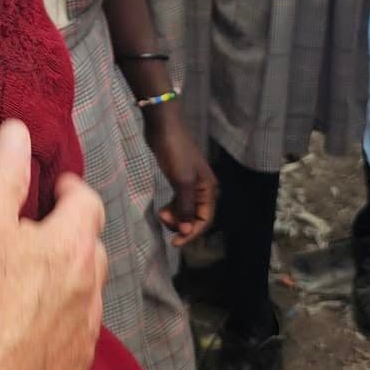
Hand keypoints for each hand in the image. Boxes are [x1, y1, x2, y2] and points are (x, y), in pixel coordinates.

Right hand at [0, 120, 106, 369]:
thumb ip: (2, 173)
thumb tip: (18, 131)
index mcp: (71, 249)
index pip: (87, 205)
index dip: (72, 192)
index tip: (56, 188)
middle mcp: (88, 295)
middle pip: (93, 255)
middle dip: (76, 240)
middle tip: (46, 235)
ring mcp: (82, 343)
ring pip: (88, 306)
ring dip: (71, 291)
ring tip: (37, 289)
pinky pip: (73, 351)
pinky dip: (59, 338)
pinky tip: (31, 341)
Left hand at [144, 104, 216, 246]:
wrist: (163, 127)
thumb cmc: (174, 153)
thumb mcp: (182, 182)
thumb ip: (186, 207)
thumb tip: (187, 230)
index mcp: (208, 189)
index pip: (205, 220)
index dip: (191, 233)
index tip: (175, 242)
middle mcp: (203, 189)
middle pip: (196, 217)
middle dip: (181, 224)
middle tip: (164, 221)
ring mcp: (190, 184)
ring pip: (186, 210)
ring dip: (175, 217)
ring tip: (161, 214)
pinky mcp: (178, 179)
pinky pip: (178, 201)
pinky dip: (172, 208)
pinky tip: (162, 209)